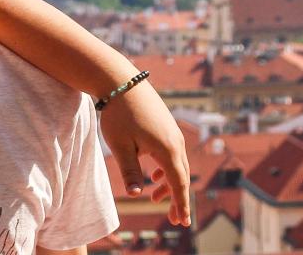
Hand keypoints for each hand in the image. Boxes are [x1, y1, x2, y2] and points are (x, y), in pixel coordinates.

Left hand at [98, 80, 190, 225]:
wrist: (122, 81)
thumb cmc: (119, 114)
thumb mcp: (121, 146)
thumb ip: (130, 171)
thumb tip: (135, 194)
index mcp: (167, 149)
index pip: (178, 184)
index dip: (181, 204)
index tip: (183, 222)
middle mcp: (176, 142)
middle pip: (181, 176)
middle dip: (178, 199)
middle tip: (174, 220)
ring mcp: (173, 133)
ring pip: (177, 165)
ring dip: (169, 183)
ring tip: (155, 199)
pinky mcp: (167, 127)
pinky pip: (172, 153)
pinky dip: (166, 168)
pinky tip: (155, 175)